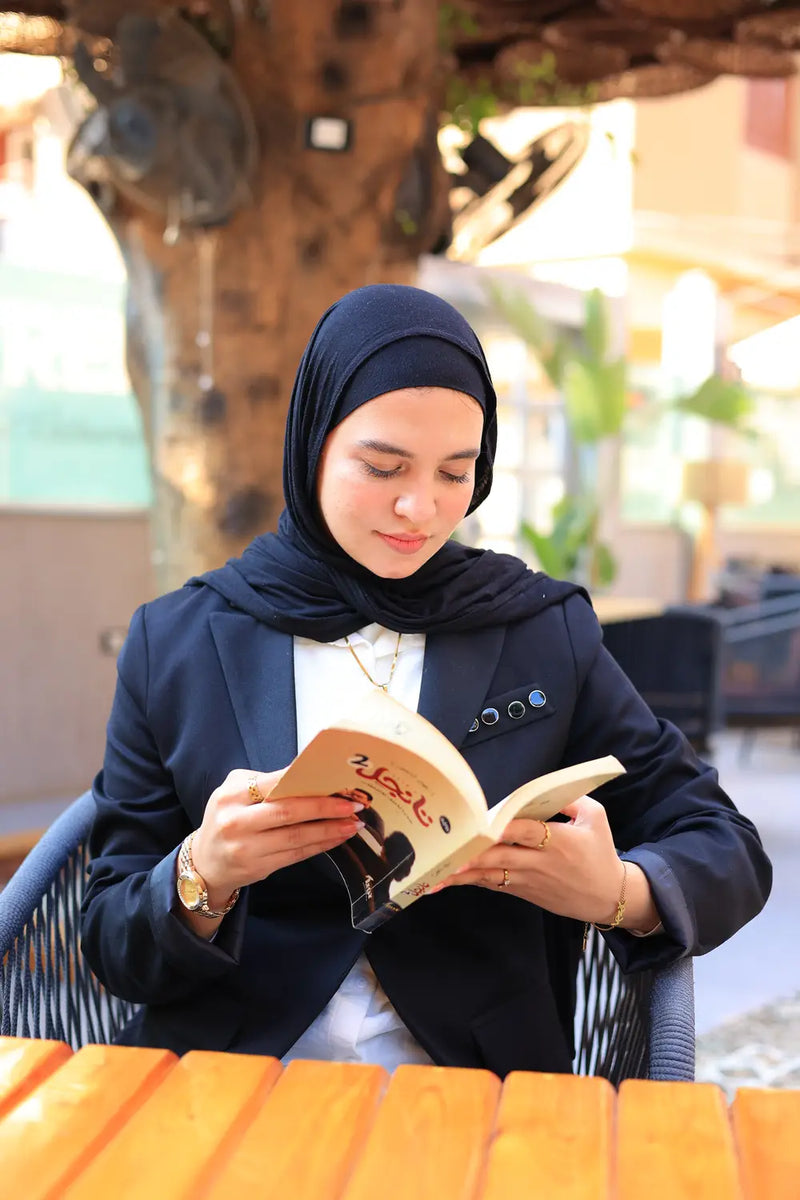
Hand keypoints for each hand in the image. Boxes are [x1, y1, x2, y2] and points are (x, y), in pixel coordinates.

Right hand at [190, 768, 364, 909]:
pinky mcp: (257, 868)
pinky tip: (336, 838)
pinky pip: (295, 855)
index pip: (275, 784)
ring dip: (329, 830)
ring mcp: (246, 848)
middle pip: (289, 812)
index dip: (309, 784)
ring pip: (296, 837)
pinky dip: (320, 846)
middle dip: (325, 808)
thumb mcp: (235, 793)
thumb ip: (266, 784)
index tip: (336, 782)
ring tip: (352, 824)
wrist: (204, 862)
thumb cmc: (227, 819)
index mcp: (232, 794)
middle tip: (353, 805)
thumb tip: (311, 776)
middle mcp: (236, 821)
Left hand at [437, 796, 652, 927]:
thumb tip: (544, 788)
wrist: (609, 896)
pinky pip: (494, 884)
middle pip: (501, 856)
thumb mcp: (596, 818)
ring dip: (464, 874)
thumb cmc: (601, 853)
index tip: (484, 826)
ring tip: (436, 875)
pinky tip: (449, 880)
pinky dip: (472, 881)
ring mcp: (529, 879)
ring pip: (491, 875)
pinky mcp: (524, 891)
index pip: (526, 832)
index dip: (505, 829)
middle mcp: (539, 862)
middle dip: (474, 855)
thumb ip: (572, 799)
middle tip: (449, 852)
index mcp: (558, 841)